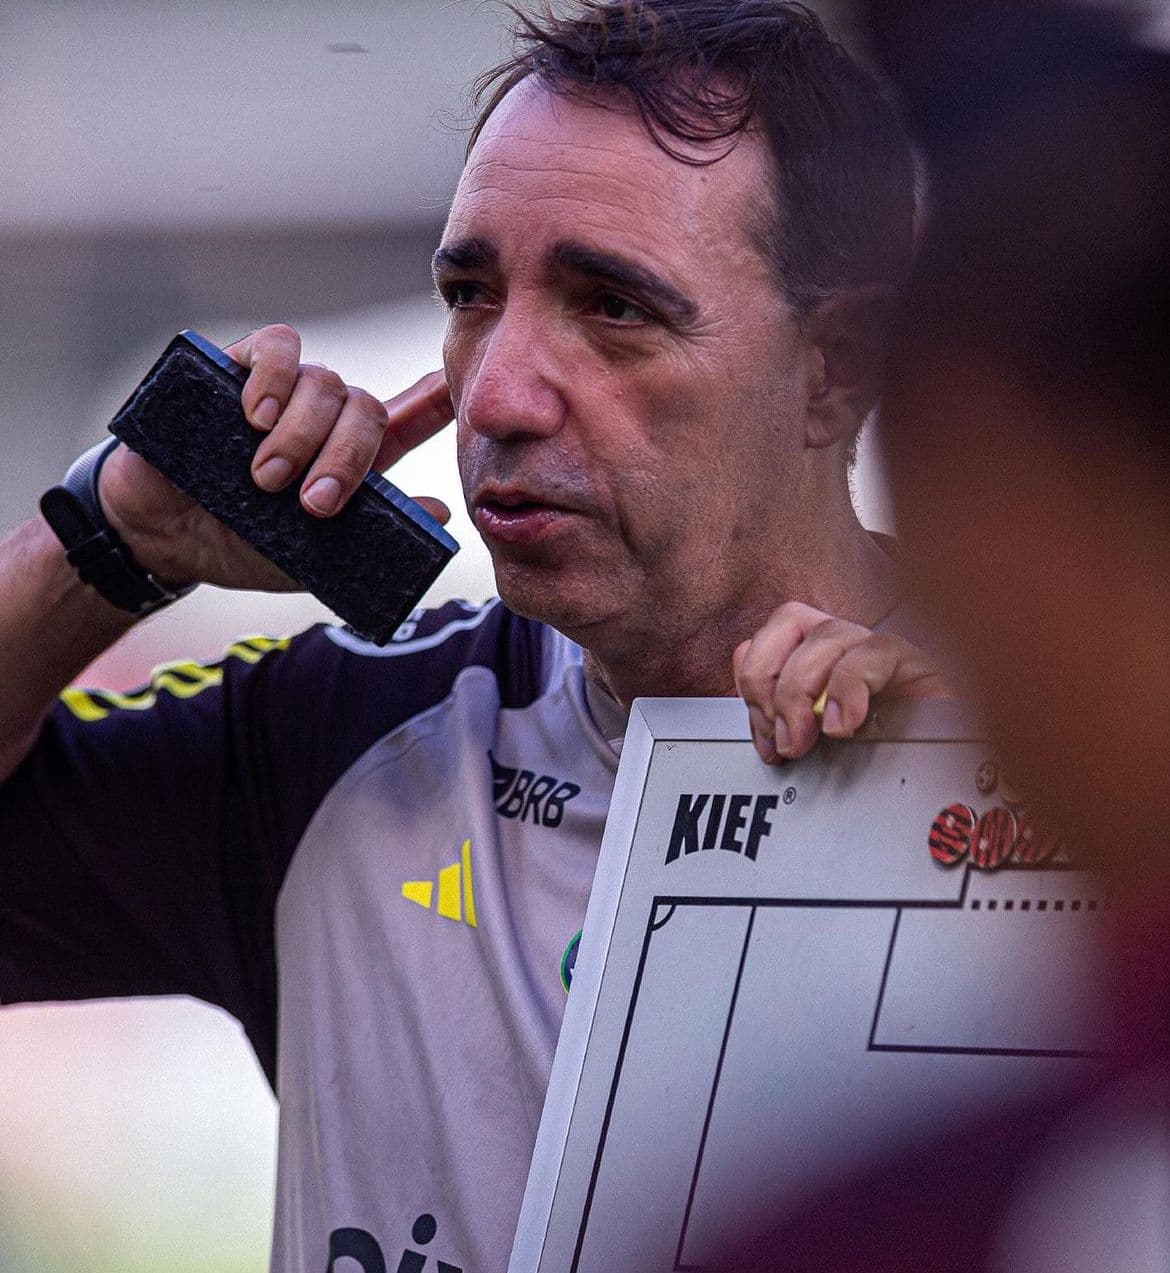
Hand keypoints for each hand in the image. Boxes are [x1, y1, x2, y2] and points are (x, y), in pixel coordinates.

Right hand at [97, 324, 454, 590]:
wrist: (165, 537)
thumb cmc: (243, 546)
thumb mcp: (314, 556)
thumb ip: (373, 535)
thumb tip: (442, 511)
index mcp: (352, 456)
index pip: (410, 418)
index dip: (439, 401)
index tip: (463, 390)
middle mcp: (324, 416)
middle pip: (365, 407)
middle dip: (346, 458)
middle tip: (312, 504)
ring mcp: (282, 390)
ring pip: (324, 382)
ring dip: (302, 434)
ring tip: (266, 477)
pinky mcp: (236, 368)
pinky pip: (276, 346)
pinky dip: (273, 378)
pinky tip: (256, 414)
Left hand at [733, 601, 949, 763]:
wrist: (945, 774)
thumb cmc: (882, 757)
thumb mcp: (817, 740)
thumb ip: (782, 716)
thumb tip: (753, 699)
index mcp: (817, 656)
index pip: (767, 636)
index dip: (752, 680)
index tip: (764, 735)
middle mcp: (846, 643)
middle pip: (788, 619)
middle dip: (768, 679)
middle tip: (783, 738)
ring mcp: (878, 647)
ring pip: (826, 634)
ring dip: (801, 691)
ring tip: (808, 739)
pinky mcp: (913, 661)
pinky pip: (872, 654)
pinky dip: (847, 690)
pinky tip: (845, 725)